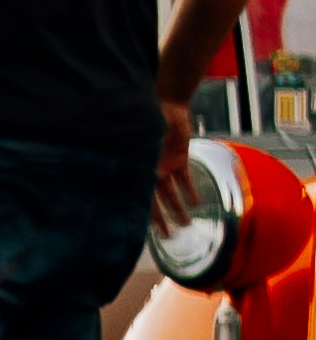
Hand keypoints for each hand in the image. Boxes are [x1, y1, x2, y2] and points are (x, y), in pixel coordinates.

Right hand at [151, 92, 201, 241]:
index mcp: (140, 168)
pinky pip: (186, 179)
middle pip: (156, 201)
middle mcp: (152, 170)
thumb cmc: (148, 119)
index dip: (142, 213)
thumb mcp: (144, 141)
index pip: (140, 195)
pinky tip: (197, 203)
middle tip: (168, 236)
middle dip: (162, 219)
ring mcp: (166, 166)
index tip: (145, 230)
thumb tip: (148, 177)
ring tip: (187, 224)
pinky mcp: (180, 159)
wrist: (167, 102)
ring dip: (179, 209)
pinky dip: (191, 190)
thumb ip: (145, 159)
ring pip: (173, 193)